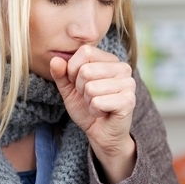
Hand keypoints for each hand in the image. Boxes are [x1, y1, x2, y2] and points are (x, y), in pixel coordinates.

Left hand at [49, 45, 135, 183]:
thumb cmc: (86, 106)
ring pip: (91, 87)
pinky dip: (94, 110)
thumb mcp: (68, 88)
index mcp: (109, 59)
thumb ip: (60, 73)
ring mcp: (129, 84)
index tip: (78, 83)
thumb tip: (55, 60)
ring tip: (97, 104)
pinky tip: (103, 112)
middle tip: (90, 97)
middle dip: (80, 88)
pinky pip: (98, 102)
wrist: (101, 132)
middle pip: (86, 70)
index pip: (85, 51)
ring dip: (88, 100)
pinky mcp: (129, 101)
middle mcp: (123, 68)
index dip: (73, 69)